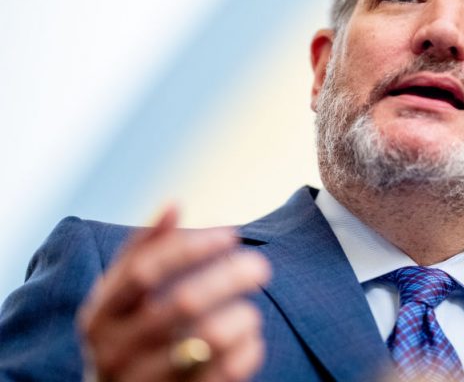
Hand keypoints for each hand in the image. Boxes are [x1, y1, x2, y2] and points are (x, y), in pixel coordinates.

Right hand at [77, 207, 270, 381]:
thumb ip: (143, 253)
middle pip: (183, 303)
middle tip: (260, 266)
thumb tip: (174, 204)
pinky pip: (225, 372)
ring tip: (251, 311)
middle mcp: (113, 351)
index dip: (190, 248)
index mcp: (98, 316)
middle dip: (229, 278)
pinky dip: (248, 350)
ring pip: (208, 340)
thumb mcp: (121, 300)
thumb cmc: (128, 337)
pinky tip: (252, 340)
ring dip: (242, 317)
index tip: (230, 234)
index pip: (144, 270)